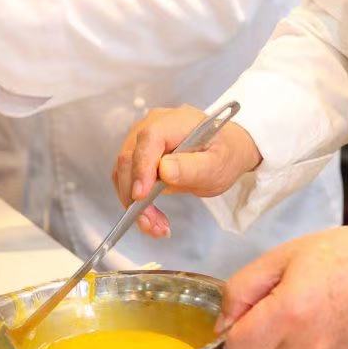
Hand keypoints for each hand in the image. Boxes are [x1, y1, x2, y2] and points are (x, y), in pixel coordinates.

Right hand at [113, 105, 261, 238]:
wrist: (224, 152)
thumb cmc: (223, 154)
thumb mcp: (217, 164)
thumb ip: (192, 167)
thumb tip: (163, 169)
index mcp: (175, 121)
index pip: (149, 139)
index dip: (142, 166)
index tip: (141, 196)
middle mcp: (152, 126)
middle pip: (130, 158)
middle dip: (135, 195)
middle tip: (152, 224)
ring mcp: (141, 141)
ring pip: (123, 173)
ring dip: (133, 204)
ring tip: (156, 227)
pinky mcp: (138, 158)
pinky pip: (127, 181)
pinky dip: (135, 203)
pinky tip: (152, 219)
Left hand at [208, 218, 347, 348]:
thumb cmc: (338, 253)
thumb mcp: (281, 256)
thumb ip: (243, 288)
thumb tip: (222, 323)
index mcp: (289, 314)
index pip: (237, 347)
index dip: (227, 333)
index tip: (228, 318)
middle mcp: (303, 346)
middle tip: (229, 339)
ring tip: (269, 321)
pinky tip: (284, 333)